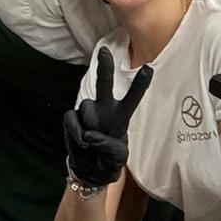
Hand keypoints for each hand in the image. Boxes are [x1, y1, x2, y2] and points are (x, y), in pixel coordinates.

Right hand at [63, 47, 152, 188]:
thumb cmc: (109, 159)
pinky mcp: (71, 119)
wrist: (89, 169)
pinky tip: (81, 142)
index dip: (140, 84)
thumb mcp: (118, 156)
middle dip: (104, 67)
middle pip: (104, 84)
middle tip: (105, 52)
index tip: (149, 68)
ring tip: (92, 142)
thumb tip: (90, 135)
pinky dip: (76, 131)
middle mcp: (104, 108)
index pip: (132, 98)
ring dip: (89, 124)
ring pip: (86, 107)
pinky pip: (72, 119)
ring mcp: (87, 112)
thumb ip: (108, 145)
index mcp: (121, 115)